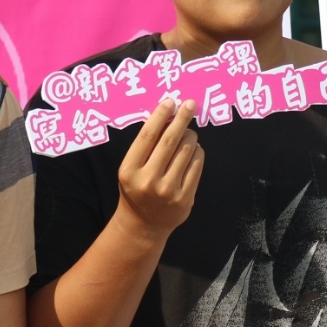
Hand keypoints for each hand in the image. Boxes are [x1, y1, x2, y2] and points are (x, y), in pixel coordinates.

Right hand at [113, 99, 202, 239]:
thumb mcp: (131, 168)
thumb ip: (146, 147)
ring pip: (187, 151)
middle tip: (190, 104)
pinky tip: (193, 150)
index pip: (147, 136)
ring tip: (189, 133)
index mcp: (130, 170)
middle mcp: (148, 180)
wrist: (143, 225)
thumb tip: (167, 116)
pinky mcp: (185, 198)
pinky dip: (197, 153)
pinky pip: (196, 165)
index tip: (170, 102)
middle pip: (170, 141)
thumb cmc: (136, 189)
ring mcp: (169, 191)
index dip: (160, 116)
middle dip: (182, 118)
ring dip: (191, 136)